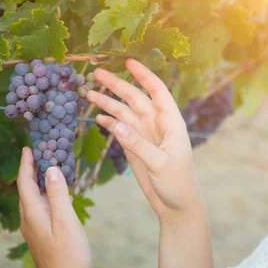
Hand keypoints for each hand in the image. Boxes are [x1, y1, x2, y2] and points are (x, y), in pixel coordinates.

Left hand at [16, 147, 90, 267]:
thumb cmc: (68, 256)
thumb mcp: (66, 221)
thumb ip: (57, 194)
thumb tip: (51, 169)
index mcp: (32, 214)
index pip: (24, 182)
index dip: (26, 164)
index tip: (28, 147)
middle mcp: (29, 220)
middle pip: (26, 190)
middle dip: (32, 170)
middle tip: (42, 153)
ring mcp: (35, 229)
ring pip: (33, 200)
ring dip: (40, 183)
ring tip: (51, 169)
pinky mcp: (42, 236)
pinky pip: (41, 209)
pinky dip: (47, 196)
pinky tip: (59, 196)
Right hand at [86, 58, 204, 222]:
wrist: (176, 206)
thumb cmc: (178, 183)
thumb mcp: (161, 164)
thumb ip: (139, 145)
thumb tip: (116, 124)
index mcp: (170, 123)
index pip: (157, 92)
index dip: (144, 76)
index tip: (129, 61)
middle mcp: (157, 125)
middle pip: (135, 98)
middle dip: (117, 85)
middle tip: (96, 74)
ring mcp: (144, 135)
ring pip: (124, 113)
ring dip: (108, 103)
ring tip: (89, 93)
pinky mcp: (135, 148)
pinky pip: (120, 130)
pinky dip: (109, 122)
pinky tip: (97, 117)